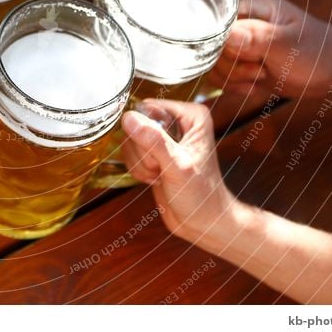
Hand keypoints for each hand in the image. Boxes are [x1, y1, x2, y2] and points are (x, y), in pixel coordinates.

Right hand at [120, 100, 240, 244]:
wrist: (203, 222)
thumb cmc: (201, 196)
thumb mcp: (178, 167)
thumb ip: (154, 142)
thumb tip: (128, 119)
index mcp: (190, 115)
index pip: (147, 109)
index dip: (145, 133)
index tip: (161, 155)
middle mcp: (178, 121)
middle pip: (136, 124)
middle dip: (143, 153)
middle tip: (162, 169)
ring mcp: (165, 136)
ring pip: (130, 140)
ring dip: (141, 164)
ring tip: (161, 175)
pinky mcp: (155, 152)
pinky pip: (130, 153)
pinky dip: (139, 170)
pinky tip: (156, 179)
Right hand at [208, 0, 331, 97]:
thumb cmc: (318, 51)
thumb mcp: (288, 44)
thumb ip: (256, 38)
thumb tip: (223, 35)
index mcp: (252, 7)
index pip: (215, 26)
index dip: (225, 47)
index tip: (251, 57)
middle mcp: (241, 23)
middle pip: (212, 48)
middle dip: (235, 66)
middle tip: (263, 69)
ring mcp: (239, 44)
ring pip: (214, 65)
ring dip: (236, 79)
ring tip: (263, 76)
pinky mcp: (241, 63)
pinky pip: (222, 77)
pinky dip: (237, 87)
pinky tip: (257, 87)